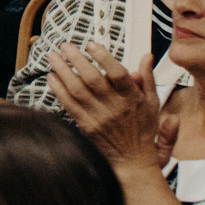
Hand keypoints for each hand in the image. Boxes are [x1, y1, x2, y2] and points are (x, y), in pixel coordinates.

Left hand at [44, 43, 173, 176]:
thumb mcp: (153, 102)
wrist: (133, 160)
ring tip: (53, 57)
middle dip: (77, 60)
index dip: (104, 57)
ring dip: (63, 71)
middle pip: (93, 79)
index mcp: (132, 98)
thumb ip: (148, 78)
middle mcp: (115, 107)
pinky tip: (52, 78)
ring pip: (77, 90)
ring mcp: (99, 117)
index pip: (118, 74)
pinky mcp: (86, 126)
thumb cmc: (143, 129)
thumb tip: (146, 57)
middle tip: (66, 46)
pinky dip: (59, 90)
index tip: (92, 45)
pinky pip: (69, 106)